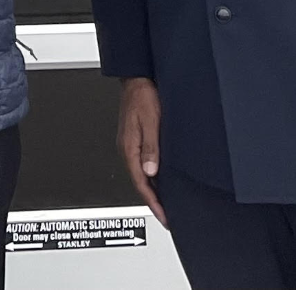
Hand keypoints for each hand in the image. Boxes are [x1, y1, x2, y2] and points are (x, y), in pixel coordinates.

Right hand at [115, 78, 166, 224]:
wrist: (136, 79)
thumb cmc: (143, 96)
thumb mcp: (151, 122)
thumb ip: (150, 148)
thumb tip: (151, 171)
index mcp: (129, 147)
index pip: (141, 183)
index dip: (154, 203)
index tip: (164, 217)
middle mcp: (128, 149)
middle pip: (140, 183)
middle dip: (153, 202)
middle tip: (167, 217)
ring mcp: (130, 145)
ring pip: (142, 175)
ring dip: (153, 191)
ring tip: (166, 204)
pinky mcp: (135, 140)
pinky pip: (142, 165)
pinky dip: (152, 178)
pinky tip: (160, 180)